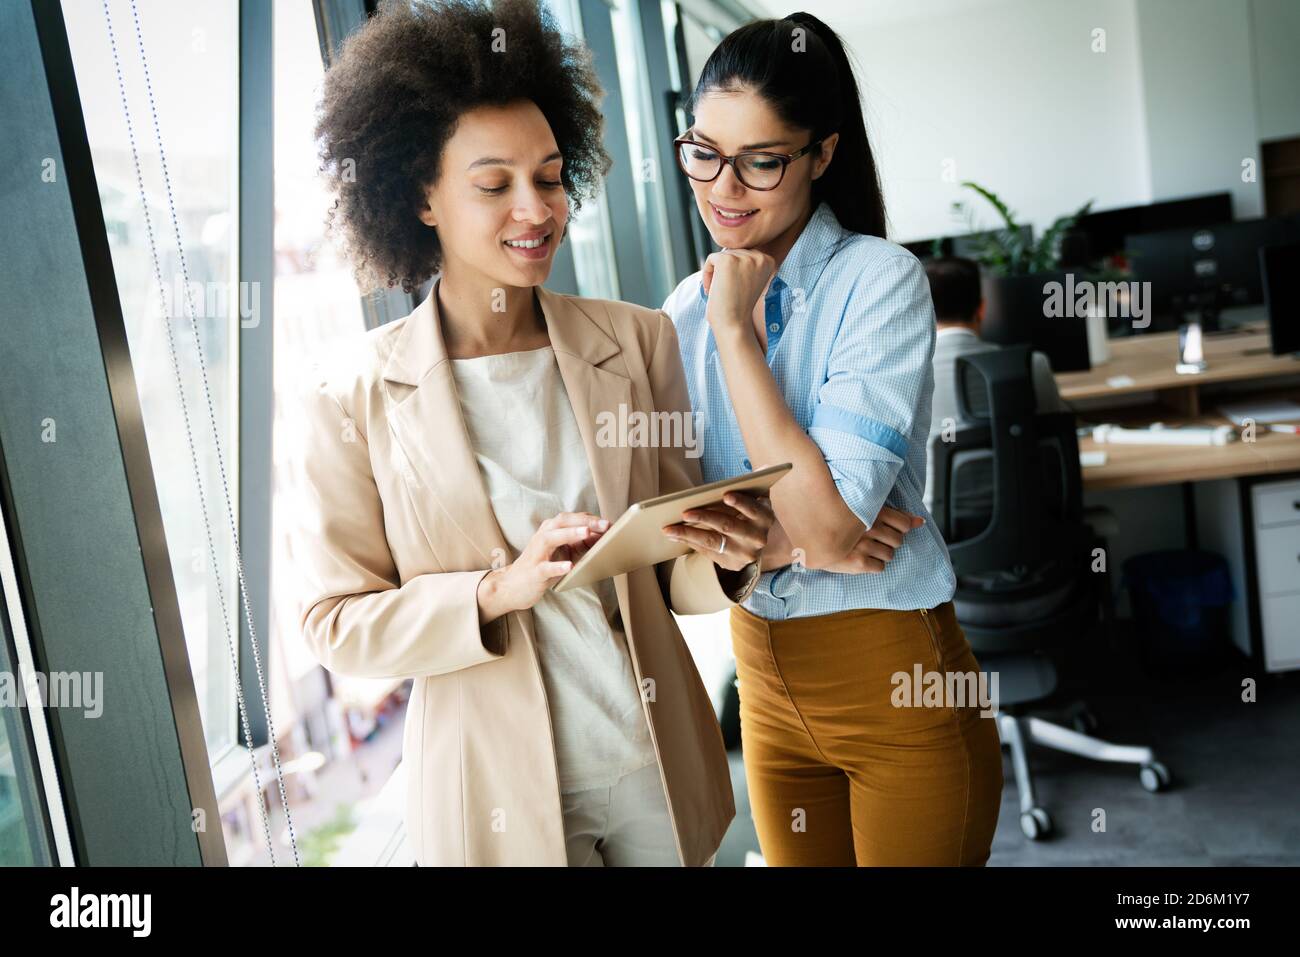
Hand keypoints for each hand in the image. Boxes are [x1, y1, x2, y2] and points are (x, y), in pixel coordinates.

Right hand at [482, 511, 607, 614]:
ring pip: (551, 538)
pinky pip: (545, 568)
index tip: (608, 523)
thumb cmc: (541, 567)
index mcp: (550, 531)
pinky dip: (557, 566)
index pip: (571, 518)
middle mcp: (542, 538)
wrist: (512, 587)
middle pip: (561, 522)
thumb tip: (601, 536)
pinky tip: (570, 566)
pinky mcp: (534, 572)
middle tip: (604, 525)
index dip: (590, 519)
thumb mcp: (561, 552)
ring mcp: (536, 554)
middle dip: (584, 522)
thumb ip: (578, 543)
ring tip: (587, 533)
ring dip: (569, 534)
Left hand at [661, 492, 773, 571]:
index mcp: (765, 518)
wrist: (753, 546)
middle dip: (705, 518)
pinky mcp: (731, 563)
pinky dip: (690, 541)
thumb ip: (756, 484)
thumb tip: (765, 468)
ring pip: (713, 541)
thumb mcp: (756, 500)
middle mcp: (757, 537)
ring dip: (689, 533)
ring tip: (669, 528)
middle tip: (685, 512)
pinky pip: (707, 552)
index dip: (741, 502)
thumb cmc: (749, 515)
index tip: (726, 495)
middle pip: (728, 526)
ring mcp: (744, 553)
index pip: (753, 509)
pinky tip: (675, 535)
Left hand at [701, 249, 774, 340]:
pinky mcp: (727, 260)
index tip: (735, 289)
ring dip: (716, 274)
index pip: (745, 254)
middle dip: (725, 272)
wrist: (734, 324)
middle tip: (726, 292)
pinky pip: (711, 259)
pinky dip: (707, 274)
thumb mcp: (749, 280)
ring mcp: (743, 257)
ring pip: (721, 256)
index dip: (735, 272)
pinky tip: (711, 290)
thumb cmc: (739, 306)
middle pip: (733, 253)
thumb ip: (746, 263)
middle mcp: (759, 256)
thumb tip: (731, 248)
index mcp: (768, 261)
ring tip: (721, 292)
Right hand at [821, 506, 923, 573]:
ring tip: (866, 549)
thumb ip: (896, 515)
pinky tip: (862, 558)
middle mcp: (869, 528)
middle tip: (873, 540)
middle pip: (898, 540)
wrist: (810, 539)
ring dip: (881, 553)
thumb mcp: (866, 512)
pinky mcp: (858, 563)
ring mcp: (863, 546)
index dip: (899, 529)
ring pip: (890, 555)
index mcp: (871, 511)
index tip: (888, 529)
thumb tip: (921, 521)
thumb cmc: (840, 523)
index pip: (904, 524)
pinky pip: (880, 567)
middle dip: (889, 542)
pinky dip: (874, 565)